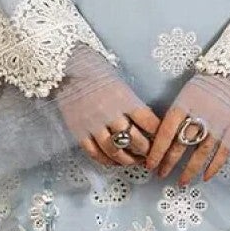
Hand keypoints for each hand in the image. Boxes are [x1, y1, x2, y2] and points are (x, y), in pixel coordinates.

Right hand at [53, 46, 159, 168]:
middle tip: (150, 154)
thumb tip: (147, 124)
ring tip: (134, 161)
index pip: (149, 122)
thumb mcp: (120, 84)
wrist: (67, 69)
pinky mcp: (79, 131)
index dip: (158, 134)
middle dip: (146, 151)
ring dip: (128, 160)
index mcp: (124, 99)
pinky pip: (94, 152)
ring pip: (115, 151)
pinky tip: (113, 161)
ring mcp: (93, 124)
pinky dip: (106, 161)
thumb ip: (132, 104)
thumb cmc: (96, 72)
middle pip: (135, 140)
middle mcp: (110, 114)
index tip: (162, 138)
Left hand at [146, 72, 229, 186]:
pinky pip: (223, 152)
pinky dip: (214, 167)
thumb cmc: (210, 80)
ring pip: (201, 153)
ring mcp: (219, 123)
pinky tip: (206, 177)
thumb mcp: (188, 91)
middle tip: (161, 175)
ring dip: (190, 170)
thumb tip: (164, 137)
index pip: (165, 132)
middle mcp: (200, 114)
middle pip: (180, 145)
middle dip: (169, 162)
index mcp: (184, 103)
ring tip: (182, 182)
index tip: (150, 164)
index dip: (157, 151)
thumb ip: (178, 112)